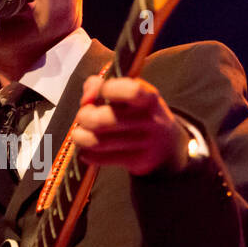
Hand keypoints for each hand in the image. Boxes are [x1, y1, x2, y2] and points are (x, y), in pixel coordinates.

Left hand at [71, 75, 189, 175]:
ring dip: (80, 137)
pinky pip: (100, 159)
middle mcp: (149, 120)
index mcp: (149, 97)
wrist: (168, 145)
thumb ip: (105, 85)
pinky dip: (87, 153)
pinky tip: (87, 149)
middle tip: (83, 117)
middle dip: (84, 116)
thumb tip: (87, 95)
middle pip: (102, 120)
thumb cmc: (140, 113)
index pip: (129, 91)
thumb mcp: (133, 93)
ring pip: (97, 142)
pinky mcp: (136, 161)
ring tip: (79, 133)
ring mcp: (143, 143)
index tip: (95, 94)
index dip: (104, 90)